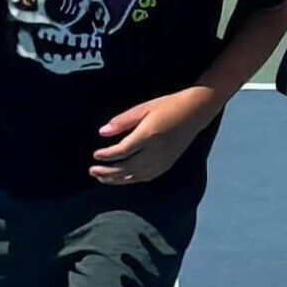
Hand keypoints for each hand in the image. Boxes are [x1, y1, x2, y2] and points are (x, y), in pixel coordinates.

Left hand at [90, 85, 210, 188]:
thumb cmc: (167, 106)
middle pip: (127, 167)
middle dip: (107, 171)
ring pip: (135, 175)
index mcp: (149, 135)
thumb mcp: (143, 108)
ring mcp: (162, 160)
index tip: (95, 155)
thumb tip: (102, 132)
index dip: (107, 155)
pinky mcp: (167, 165)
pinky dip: (130, 180)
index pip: (123, 151)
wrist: (194, 113)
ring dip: (116, 178)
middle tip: (92, 170)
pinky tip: (120, 178)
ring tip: (101, 177)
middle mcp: (156, 151)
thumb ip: (122, 121)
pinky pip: (145, 177)